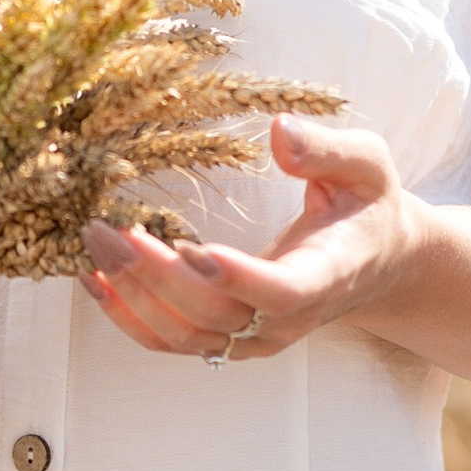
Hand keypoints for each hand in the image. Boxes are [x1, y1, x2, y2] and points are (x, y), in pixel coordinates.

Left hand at [80, 118, 431, 361]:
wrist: (376, 262)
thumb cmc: (366, 205)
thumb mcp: (366, 165)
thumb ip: (326, 150)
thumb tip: (279, 130)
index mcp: (328, 274)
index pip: (283, 291)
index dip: (239, 278)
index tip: (192, 248)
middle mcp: (289, 319)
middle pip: (217, 316)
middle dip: (156, 276)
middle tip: (109, 229)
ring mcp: (256, 337)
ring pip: (186, 336)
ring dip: (133, 295)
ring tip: (95, 243)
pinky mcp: (228, 339)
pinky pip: (171, 340)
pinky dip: (129, 316)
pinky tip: (95, 279)